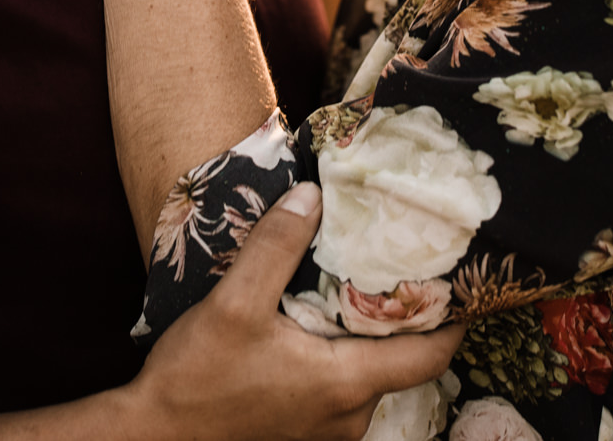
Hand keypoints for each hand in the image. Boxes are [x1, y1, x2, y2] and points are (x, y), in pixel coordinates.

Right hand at [129, 183, 462, 440]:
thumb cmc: (196, 379)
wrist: (151, 438)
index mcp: (345, 384)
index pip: (430, 356)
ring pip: (369, 382)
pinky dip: (344, 364)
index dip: (453, 321)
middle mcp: (347, 417)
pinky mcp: (300, 437)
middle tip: (403, 270)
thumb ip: (276, 247)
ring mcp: (325, 434)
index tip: (462, 283)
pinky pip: (341, 397)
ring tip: (360, 293)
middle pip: (402, 367)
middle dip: (407, 322)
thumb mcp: (234, 303)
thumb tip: (312, 196)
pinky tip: (319, 332)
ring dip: (370, 344)